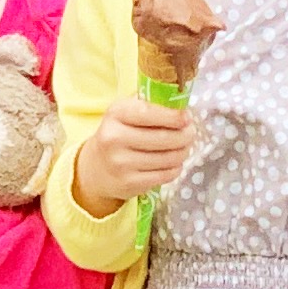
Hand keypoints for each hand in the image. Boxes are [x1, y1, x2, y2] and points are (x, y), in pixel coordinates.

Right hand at [69, 91, 196, 210]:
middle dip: (184, 136)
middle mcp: (114, 138)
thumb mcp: (126, 112)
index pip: (149, 113)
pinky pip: (164, 175)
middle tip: (191, 133)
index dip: (173, 116)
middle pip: (163, 138)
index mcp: (116, 114)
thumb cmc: (119, 133)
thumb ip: (150, 104)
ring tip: (185, 147)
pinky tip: (175, 163)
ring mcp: (121, 163)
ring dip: (183, 152)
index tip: (187, 118)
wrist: (96, 168)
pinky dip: (175, 168)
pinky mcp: (129, 183)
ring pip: (167, 158)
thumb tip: (182, 105)